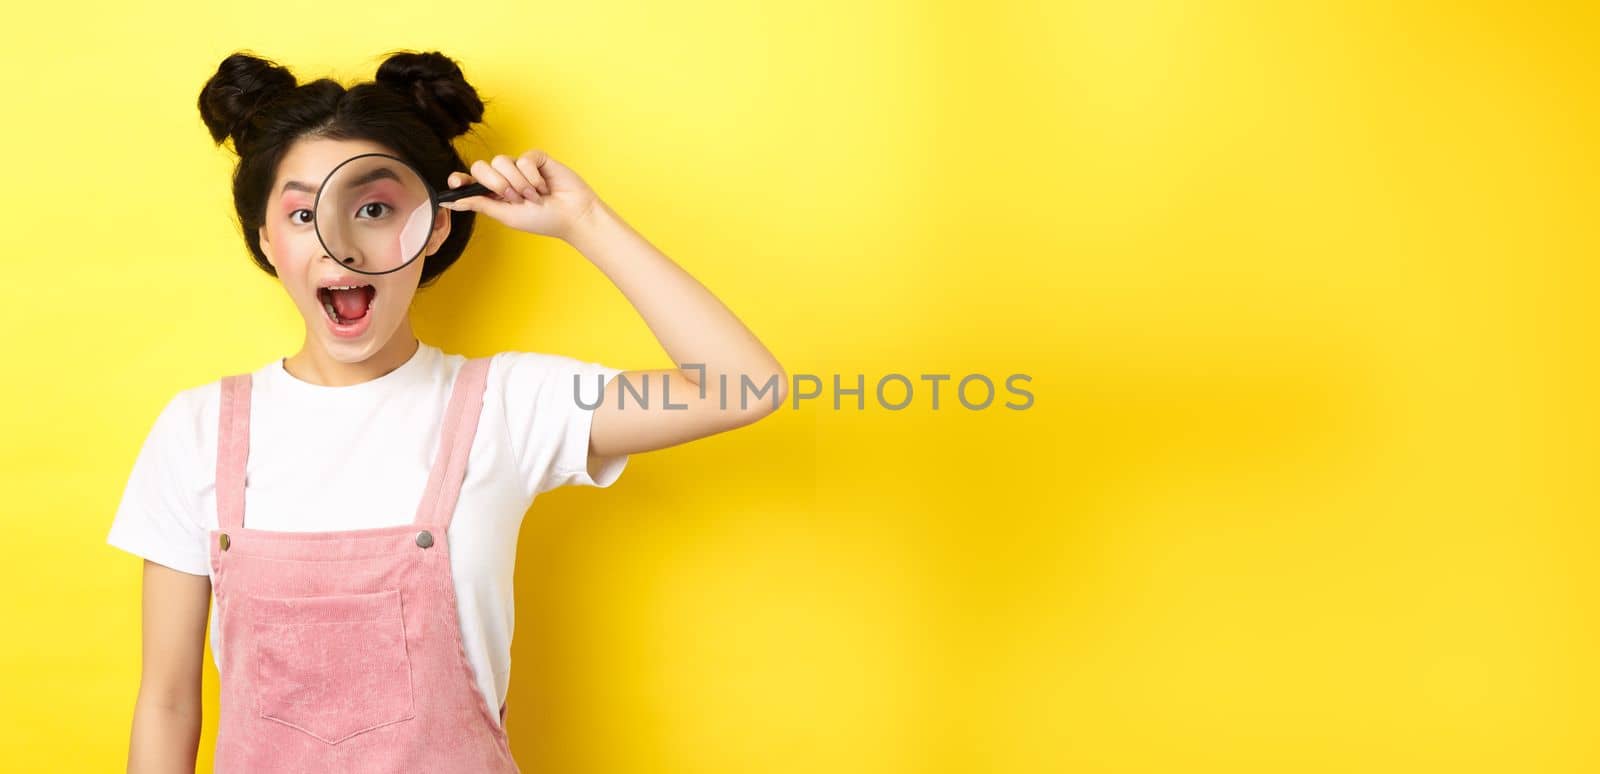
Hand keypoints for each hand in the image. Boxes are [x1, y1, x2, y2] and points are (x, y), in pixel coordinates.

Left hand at [440, 149, 599, 240]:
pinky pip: (523, 158)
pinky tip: (544, 186)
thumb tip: (453, 201)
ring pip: (502, 161)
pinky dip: (532, 176)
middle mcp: (505, 177)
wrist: (572, 215)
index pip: (470, 180)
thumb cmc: (543, 220)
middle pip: (482, 167)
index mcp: (494, 194)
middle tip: (513, 198)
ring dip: (518, 182)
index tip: (455, 183)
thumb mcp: (507, 215)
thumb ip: (481, 205)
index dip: (460, 179)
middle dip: (495, 183)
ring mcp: (520, 167)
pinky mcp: (536, 159)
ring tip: (534, 196)